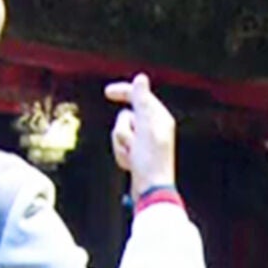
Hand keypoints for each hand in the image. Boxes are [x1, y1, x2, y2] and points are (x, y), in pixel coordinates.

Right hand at [104, 73, 176, 198]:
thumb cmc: (151, 160)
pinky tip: (130, 165)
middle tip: (133, 146)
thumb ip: (142, 101)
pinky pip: (120, 147)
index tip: (107, 93)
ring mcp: (145, 142)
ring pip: (120, 132)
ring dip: (121, 145)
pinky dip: (122, 155)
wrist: (150, 190)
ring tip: (131, 157)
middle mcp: (154, 128)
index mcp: (160, 118)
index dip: (123, 92)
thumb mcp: (145, 127)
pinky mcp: (137, 154)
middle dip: (123, 131)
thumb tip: (140, 78)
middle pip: (125, 116)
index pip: (139, 97)